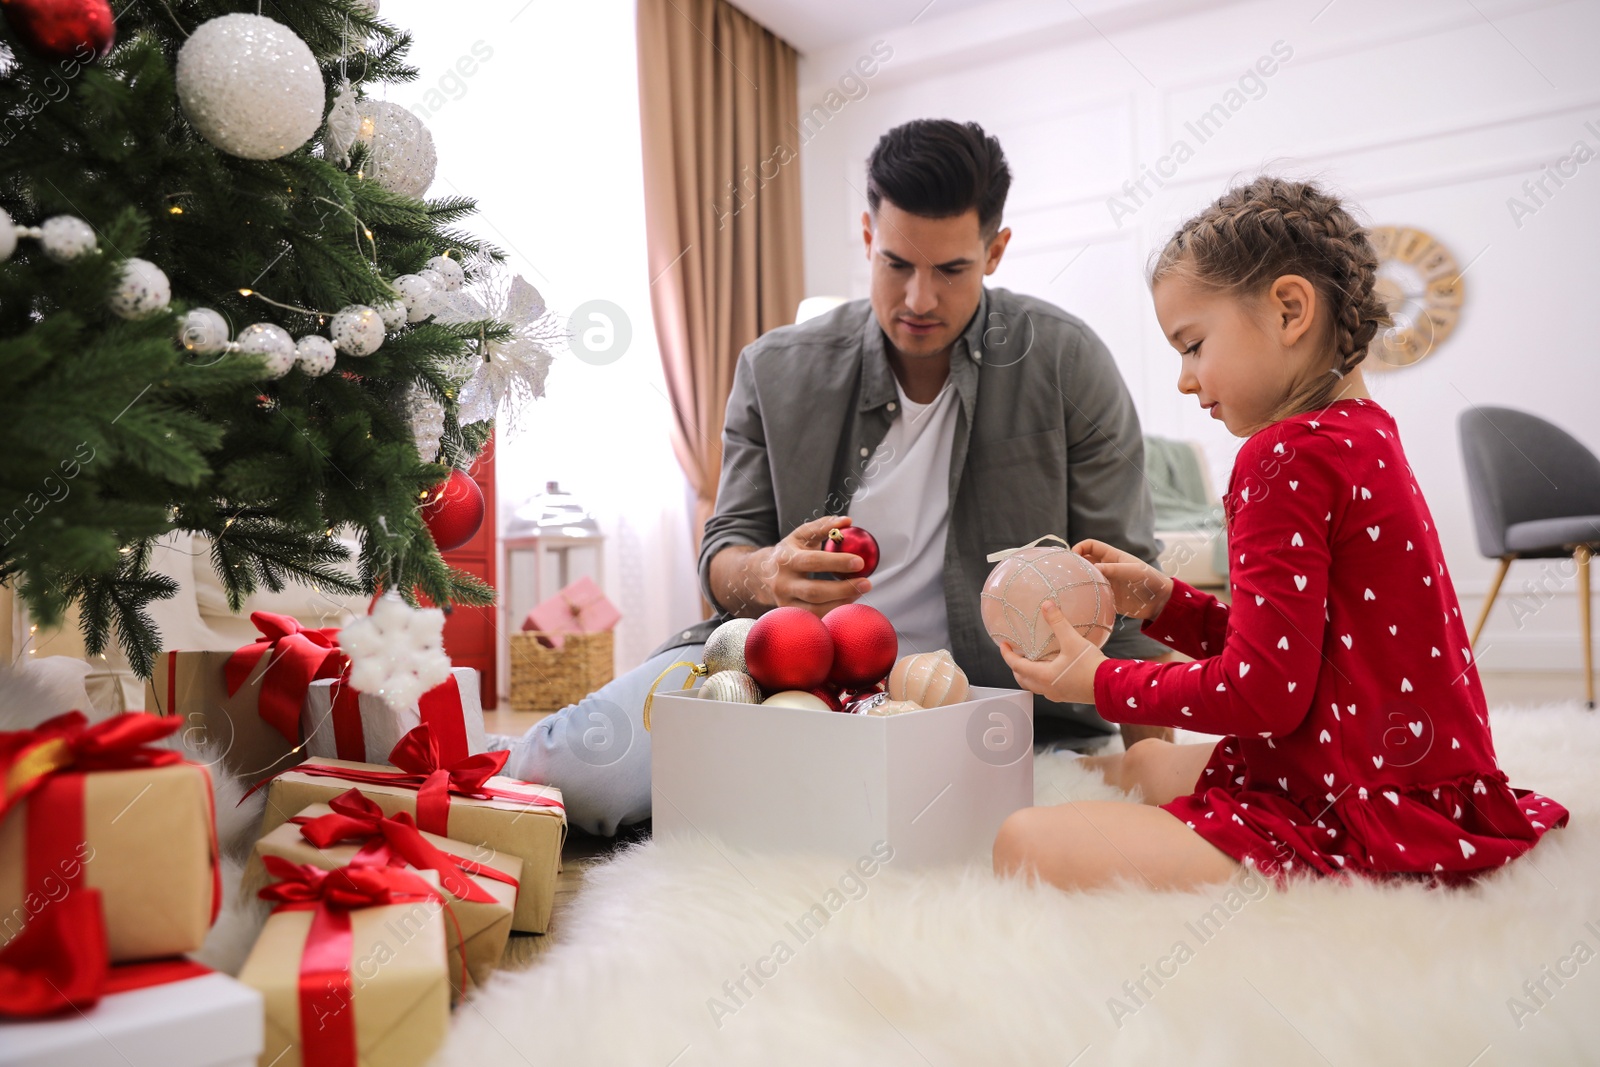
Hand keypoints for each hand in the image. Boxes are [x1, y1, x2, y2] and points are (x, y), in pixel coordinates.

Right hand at [745, 515, 871, 617]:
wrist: (763, 575)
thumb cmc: (790, 552)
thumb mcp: (801, 535)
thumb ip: (824, 526)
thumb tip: (848, 521)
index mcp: (785, 559)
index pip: (813, 561)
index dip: (837, 562)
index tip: (860, 562)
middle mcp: (782, 583)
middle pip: (815, 591)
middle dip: (843, 589)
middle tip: (867, 583)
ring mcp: (785, 603)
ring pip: (816, 610)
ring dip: (842, 602)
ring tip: (860, 591)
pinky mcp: (791, 615)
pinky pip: (816, 618)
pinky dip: (834, 612)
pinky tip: (848, 602)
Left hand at [998, 599, 1105, 704]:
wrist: (1110, 687)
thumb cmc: (1090, 666)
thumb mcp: (1072, 641)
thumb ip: (1058, 622)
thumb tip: (1046, 605)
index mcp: (1043, 676)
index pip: (1017, 666)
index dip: (1007, 655)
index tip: (1003, 645)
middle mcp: (1047, 688)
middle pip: (1023, 679)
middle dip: (1016, 667)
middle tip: (1017, 654)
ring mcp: (1057, 694)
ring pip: (1035, 685)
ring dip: (1030, 674)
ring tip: (1033, 659)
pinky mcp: (1068, 695)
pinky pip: (1048, 688)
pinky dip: (1043, 678)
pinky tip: (1053, 667)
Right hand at [1073, 538, 1172, 619]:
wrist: (1160, 602)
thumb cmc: (1150, 580)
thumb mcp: (1133, 571)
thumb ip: (1113, 569)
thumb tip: (1091, 569)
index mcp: (1112, 556)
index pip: (1090, 546)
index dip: (1079, 548)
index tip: (1071, 558)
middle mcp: (1106, 568)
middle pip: (1084, 562)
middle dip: (1074, 565)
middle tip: (1064, 574)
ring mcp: (1106, 582)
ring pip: (1086, 578)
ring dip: (1078, 581)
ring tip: (1068, 588)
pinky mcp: (1107, 597)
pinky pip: (1091, 594)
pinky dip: (1084, 595)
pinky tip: (1078, 600)